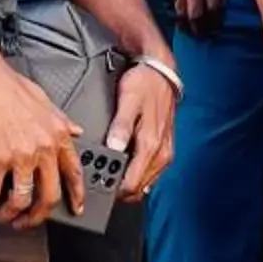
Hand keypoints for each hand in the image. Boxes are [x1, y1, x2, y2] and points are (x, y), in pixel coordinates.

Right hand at [0, 45, 84, 226]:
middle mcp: (43, 147)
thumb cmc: (7, 84)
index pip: (74, 172)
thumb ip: (62, 120)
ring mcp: (19, 155)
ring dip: (8, 214)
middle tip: (27, 221)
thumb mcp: (44, 100)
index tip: (76, 209)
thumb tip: (77, 131)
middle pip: (49, 196)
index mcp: (58, 134)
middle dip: (38, 216)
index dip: (76, 196)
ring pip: (20, 200)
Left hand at [108, 58, 177, 201]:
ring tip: (109, 170)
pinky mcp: (164, 150)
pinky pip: (150, 173)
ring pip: (145, 183)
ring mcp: (164, 153)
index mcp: (151, 144)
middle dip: (119, 188)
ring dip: (128, 182)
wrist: (161, 72)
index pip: (132, 184)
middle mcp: (161, 154)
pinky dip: (137, 174)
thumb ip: (121, 126)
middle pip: (138, 188)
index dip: (113, 189)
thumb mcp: (129, 100)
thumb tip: (113, 148)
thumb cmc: (145, 83)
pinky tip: (125, 164)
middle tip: (100, 177)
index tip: (98, 184)